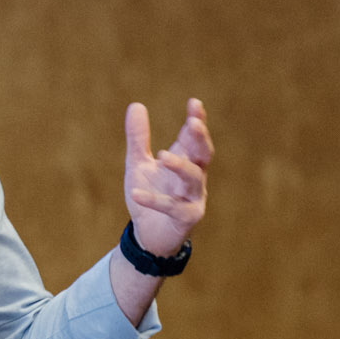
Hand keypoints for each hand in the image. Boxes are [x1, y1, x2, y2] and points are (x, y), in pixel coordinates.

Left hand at [123, 98, 211, 258]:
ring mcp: (193, 198)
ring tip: (162, 155)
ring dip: (180, 166)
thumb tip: (136, 105)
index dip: (197, 120)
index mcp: (185, 160)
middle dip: (200, 139)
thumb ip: (139, 138)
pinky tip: (136, 194)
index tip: (194, 103)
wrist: (148, 235)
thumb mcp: (139, 164)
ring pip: (193, 179)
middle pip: (203, 155)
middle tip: (193, 123)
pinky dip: (153, 200)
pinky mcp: (186, 218)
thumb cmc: (149, 194)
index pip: (194, 138)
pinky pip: (171, 207)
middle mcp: (194, 177)